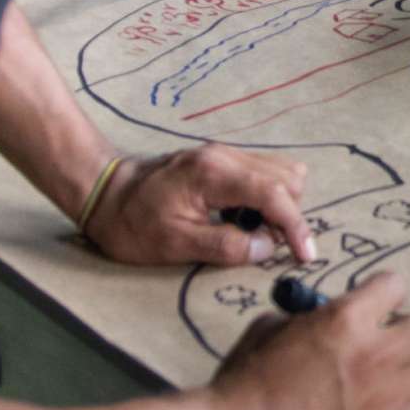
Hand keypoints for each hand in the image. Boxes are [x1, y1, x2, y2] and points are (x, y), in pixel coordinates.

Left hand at [83, 144, 317, 265]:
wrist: (103, 190)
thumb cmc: (130, 223)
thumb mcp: (173, 244)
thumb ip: (225, 246)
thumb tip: (266, 248)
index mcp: (214, 174)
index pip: (274, 194)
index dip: (296, 226)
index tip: (306, 256)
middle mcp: (226, 155)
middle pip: (287, 178)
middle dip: (288, 215)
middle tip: (266, 245)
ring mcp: (225, 153)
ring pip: (280, 171)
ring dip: (280, 204)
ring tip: (254, 232)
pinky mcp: (222, 159)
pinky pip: (263, 172)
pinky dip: (266, 197)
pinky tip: (242, 218)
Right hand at [212, 272, 409, 409]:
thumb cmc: (243, 382)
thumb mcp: (272, 328)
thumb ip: (312, 318)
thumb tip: (327, 317)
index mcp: (347, 320)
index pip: (397, 285)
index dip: (382, 292)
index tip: (373, 301)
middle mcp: (379, 356)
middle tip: (394, 334)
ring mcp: (388, 400)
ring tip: (388, 373)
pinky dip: (401, 403)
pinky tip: (375, 407)